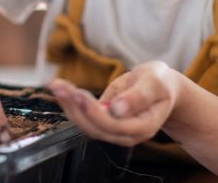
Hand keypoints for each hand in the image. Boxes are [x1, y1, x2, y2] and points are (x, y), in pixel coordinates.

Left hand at [48, 60, 178, 145]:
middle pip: (97, 128)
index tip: (80, 94)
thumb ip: (138, 97)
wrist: (161, 87)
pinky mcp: (104, 121)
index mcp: (144, 126)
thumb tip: (118, 109)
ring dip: (69, 106)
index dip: (95, 113)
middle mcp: (127, 133)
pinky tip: (62, 89)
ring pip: (87, 125)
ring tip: (56, 86)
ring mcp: (114, 129)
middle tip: (60, 87)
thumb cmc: (160, 83)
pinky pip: (85, 117)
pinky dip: (71, 104)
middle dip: (75, 108)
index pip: (115, 126)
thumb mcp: (155, 83)